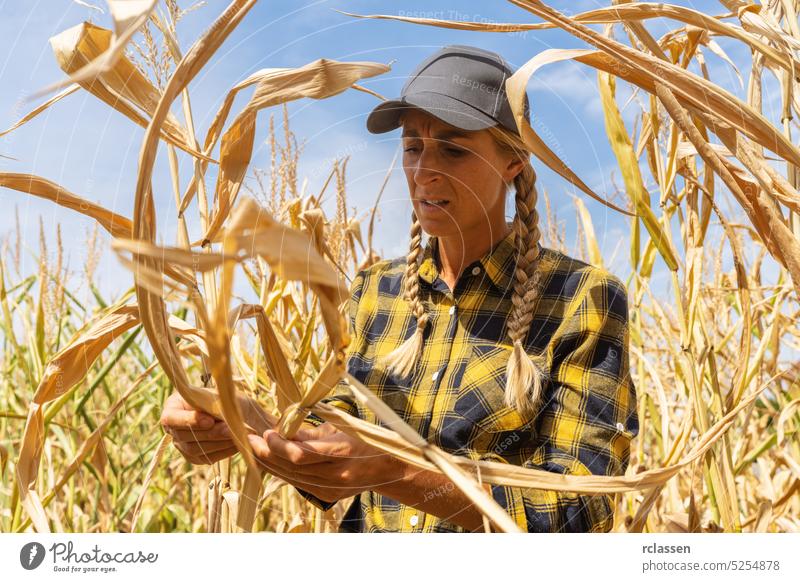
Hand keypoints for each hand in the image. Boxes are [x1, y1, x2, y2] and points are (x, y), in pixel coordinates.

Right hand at [159, 391, 237, 464]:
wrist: (230, 412)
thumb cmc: (219, 398)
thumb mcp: (215, 395)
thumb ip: (212, 404)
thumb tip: (218, 417)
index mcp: (172, 408)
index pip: (171, 419)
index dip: (190, 421)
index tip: (210, 420)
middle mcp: (173, 430)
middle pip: (185, 436)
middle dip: (211, 433)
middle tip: (230, 429)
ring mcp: (183, 446)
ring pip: (196, 450)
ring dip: (218, 443)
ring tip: (236, 435)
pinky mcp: (196, 458)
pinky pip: (207, 458)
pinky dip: (223, 451)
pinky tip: (237, 443)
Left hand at [247, 422, 406, 503]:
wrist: (391, 468)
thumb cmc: (368, 440)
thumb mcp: (344, 429)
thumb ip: (313, 432)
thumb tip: (283, 429)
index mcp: (342, 453)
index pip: (300, 454)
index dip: (277, 445)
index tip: (264, 432)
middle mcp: (335, 475)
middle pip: (290, 467)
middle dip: (265, 453)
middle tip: (248, 438)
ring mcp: (330, 489)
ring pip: (290, 477)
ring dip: (269, 462)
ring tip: (254, 447)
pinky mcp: (326, 496)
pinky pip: (297, 482)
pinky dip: (281, 470)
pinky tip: (270, 460)